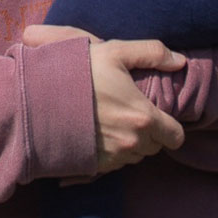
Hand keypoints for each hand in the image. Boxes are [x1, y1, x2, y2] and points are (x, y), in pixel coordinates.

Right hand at [24, 23, 185, 172]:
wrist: (37, 100)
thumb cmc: (77, 72)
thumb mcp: (113, 52)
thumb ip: (150, 52)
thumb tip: (180, 60)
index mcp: (144, 117)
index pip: (176, 136)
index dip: (169, 126)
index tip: (154, 114)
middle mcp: (133, 142)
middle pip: (155, 146)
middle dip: (147, 132)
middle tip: (126, 111)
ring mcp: (114, 157)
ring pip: (135, 156)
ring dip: (128, 142)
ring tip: (108, 120)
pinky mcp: (96, 166)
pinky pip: (115, 164)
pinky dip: (110, 151)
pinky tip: (95, 132)